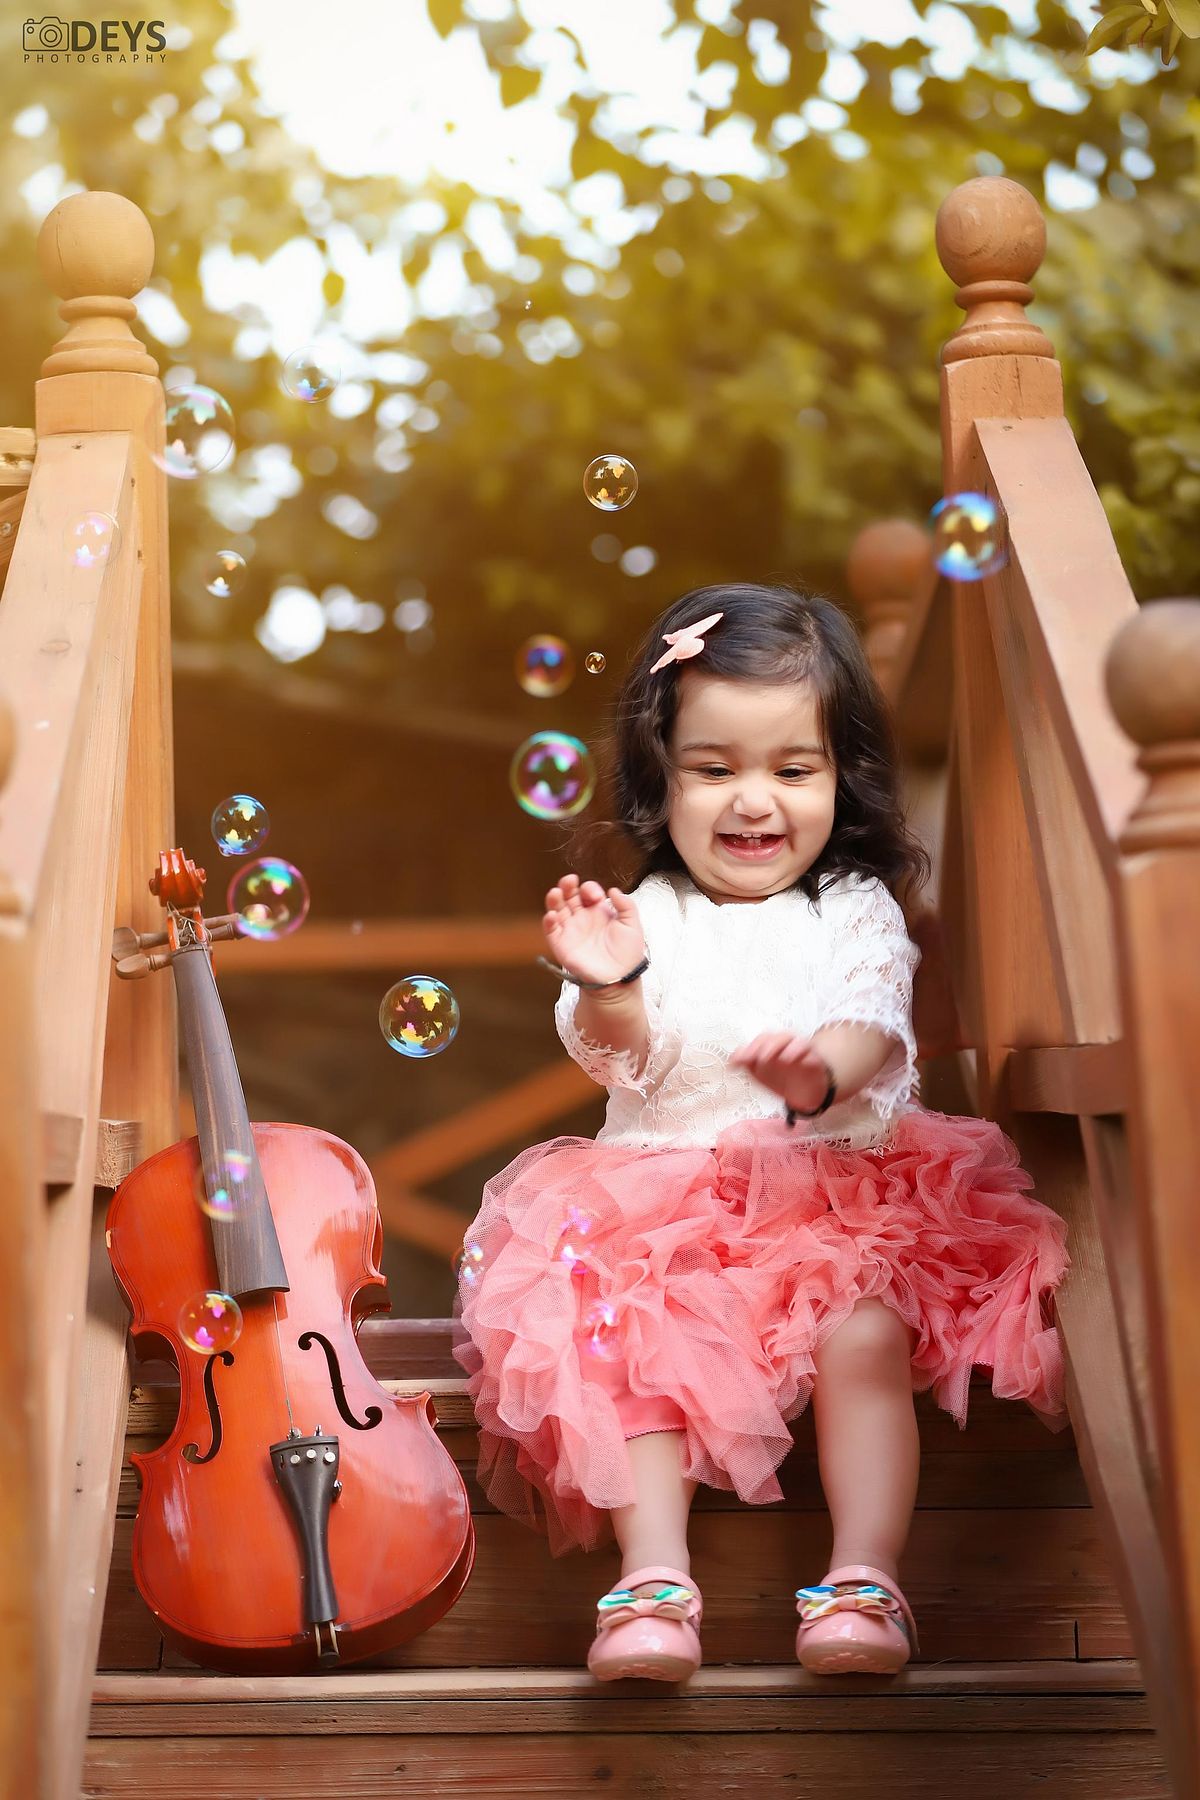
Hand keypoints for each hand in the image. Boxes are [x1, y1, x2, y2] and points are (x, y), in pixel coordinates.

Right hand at [543, 873, 646, 987]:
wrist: (618, 979)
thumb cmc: (627, 954)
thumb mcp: (633, 926)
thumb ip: (626, 905)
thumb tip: (613, 890)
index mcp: (598, 912)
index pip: (588, 892)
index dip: (590, 889)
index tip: (597, 897)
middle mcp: (582, 919)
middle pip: (569, 896)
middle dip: (567, 885)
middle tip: (570, 881)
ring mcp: (571, 931)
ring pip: (557, 909)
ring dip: (554, 899)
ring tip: (556, 893)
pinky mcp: (561, 945)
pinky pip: (550, 930)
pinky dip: (548, 921)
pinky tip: (552, 915)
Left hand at [729, 1032, 834, 1112]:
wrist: (805, 1093)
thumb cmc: (781, 1077)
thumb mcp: (760, 1072)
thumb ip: (746, 1063)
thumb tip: (731, 1062)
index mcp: (772, 1046)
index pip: (761, 1040)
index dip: (750, 1048)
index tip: (739, 1060)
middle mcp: (786, 1045)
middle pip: (775, 1037)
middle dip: (763, 1046)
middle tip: (754, 1058)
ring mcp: (800, 1050)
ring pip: (792, 1039)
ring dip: (777, 1045)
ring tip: (766, 1057)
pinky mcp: (814, 1059)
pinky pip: (807, 1050)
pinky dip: (798, 1050)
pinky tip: (788, 1058)